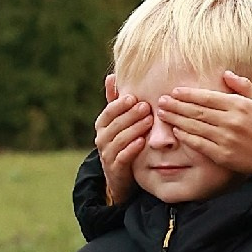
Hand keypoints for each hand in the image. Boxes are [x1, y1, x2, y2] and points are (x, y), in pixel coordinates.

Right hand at [95, 76, 149, 205]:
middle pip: (115, 124)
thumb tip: (112, 76)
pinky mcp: (115, 168)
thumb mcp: (119, 121)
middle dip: (131, 114)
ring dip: (134, 129)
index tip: (135, 97)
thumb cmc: (123, 142)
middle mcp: (102, 138)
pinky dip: (132, 149)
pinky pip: (122, 157)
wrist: (120, 175)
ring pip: (119, 139)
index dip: (120, 104)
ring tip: (149, 121)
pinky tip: (143, 142)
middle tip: (146, 106)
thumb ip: (115, 101)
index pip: (109, 111)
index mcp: (102, 124)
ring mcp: (107, 154)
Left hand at [161, 72, 251, 187]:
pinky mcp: (222, 155)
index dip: (189, 94)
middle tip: (160, 101)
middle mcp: (231, 121)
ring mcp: (225, 139)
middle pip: (197, 111)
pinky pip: (199, 144)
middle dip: (176, 105)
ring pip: (195, 127)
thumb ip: (243, 85)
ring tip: (162, 114)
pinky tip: (176, 131)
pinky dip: (186, 137)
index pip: (207, 97)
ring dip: (176, 120)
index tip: (175, 91)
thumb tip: (226, 73)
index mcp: (238, 105)